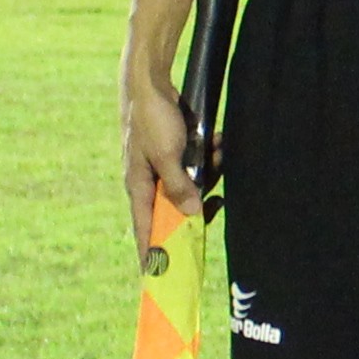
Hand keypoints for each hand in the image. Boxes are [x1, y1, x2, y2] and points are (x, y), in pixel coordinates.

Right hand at [122, 68, 200, 258]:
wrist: (150, 81)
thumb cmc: (151, 119)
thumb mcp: (166, 155)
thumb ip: (179, 186)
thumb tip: (191, 214)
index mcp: (139, 187)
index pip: (145, 229)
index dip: (152, 252)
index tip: (157, 277)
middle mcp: (150, 181)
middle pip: (176, 210)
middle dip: (199, 205)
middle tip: (216, 205)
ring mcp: (163, 167)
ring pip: (192, 186)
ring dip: (211, 172)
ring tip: (218, 152)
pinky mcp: (175, 152)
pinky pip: (197, 165)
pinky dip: (210, 156)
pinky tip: (219, 140)